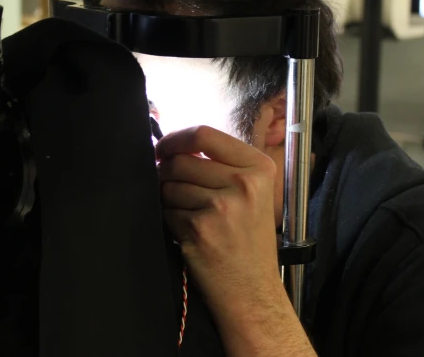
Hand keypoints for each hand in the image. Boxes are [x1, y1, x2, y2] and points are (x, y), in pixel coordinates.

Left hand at [156, 126, 283, 314]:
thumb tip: (174, 145)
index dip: (175, 139)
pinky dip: (170, 219)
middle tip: (174, 188)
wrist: (252, 290)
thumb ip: (222, 164)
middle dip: (167, 172)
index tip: (164, 148)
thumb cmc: (248, 241)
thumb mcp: (253, 193)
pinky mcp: (200, 228)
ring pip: (169, 184)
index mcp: (259, 167)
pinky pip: (167, 210)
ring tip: (188, 214)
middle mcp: (244, 183)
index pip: (204, 134)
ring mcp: (222, 206)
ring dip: (168, 198)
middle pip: (181, 159)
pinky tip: (188, 232)